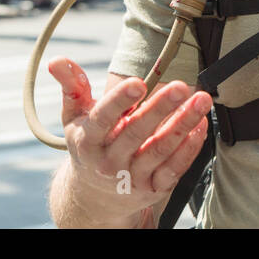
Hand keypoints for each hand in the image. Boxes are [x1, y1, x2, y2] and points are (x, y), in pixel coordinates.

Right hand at [48, 58, 211, 225]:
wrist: (94, 198)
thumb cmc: (88, 145)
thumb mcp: (74, 118)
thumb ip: (71, 87)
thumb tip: (56, 60)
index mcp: (88, 140)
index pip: (103, 119)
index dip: (120, 100)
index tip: (139, 81)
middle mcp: (109, 162)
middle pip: (136, 134)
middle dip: (160, 108)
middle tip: (181, 86)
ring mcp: (132, 177)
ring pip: (160, 150)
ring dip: (184, 124)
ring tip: (201, 100)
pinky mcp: (153, 189)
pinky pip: (174, 169)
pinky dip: (190, 148)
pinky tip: (201, 125)